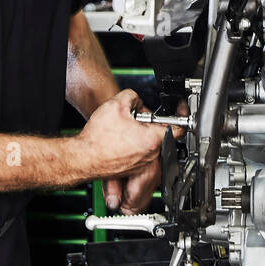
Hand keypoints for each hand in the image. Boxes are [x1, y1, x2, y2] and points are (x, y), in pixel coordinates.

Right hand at [99, 99, 190, 214]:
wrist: (83, 159)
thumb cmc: (98, 139)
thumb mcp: (116, 104)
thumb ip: (133, 96)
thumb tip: (136, 100)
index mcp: (152, 139)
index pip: (179, 128)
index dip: (181, 116)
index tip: (181, 111)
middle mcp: (151, 155)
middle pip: (160, 133)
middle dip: (150, 123)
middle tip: (137, 117)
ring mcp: (142, 165)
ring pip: (149, 144)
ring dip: (141, 135)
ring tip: (125, 130)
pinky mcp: (132, 170)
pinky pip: (140, 154)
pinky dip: (133, 146)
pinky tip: (119, 140)